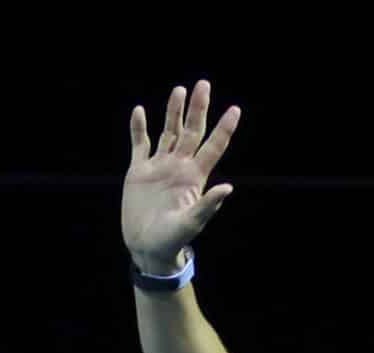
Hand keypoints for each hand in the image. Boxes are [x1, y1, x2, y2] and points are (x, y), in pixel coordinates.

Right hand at [123, 80, 240, 275]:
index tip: (235, 110)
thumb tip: (229, 188)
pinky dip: (139, 128)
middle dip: (198, 109)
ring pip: (169, 132)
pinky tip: (139, 111)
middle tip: (203, 84)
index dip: (224, 129)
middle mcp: (179, 167)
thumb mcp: (191, 224)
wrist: (147, 248)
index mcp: (194, 177)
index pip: (213, 147)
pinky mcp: (139, 172)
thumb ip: (208, 205)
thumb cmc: (172, 240)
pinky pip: (140, 144)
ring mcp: (159, 167)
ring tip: (179, 90)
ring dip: (173, 112)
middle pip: (192, 132)